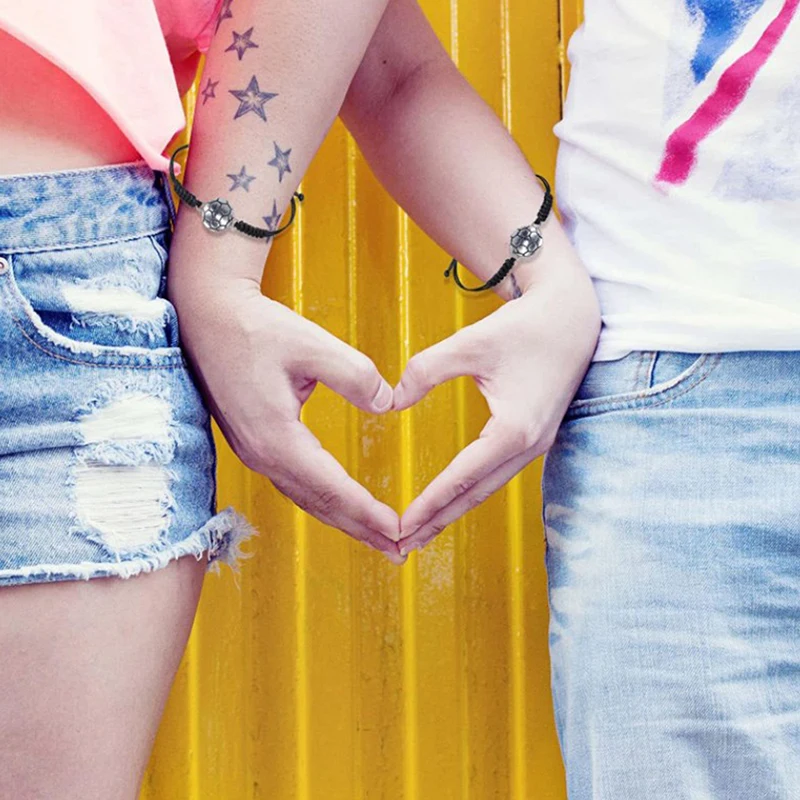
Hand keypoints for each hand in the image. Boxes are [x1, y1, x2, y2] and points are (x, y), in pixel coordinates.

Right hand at [170, 277, 404, 563]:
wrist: (206, 315)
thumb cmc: (255, 327)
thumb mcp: (311, 344)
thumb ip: (355, 374)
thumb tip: (388, 403)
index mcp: (277, 437)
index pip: (331, 488)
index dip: (367, 512)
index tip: (398, 530)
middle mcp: (263, 454)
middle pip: (319, 504)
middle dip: (361, 529)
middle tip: (398, 551)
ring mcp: (254, 451)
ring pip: (305, 498)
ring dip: (342, 519)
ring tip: (376, 535)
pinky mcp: (253, 441)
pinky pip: (294, 483)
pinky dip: (322, 500)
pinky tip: (338, 502)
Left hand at [393, 262, 601, 555]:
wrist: (571, 318)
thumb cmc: (521, 328)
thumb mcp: (468, 343)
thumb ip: (425, 370)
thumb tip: (392, 402)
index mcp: (513, 429)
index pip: (461, 478)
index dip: (429, 504)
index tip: (401, 527)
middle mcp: (529, 445)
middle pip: (475, 494)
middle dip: (438, 521)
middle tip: (402, 546)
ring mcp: (536, 445)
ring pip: (487, 488)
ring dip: (454, 511)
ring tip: (422, 532)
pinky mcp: (534, 438)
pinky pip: (497, 474)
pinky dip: (471, 491)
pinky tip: (451, 500)